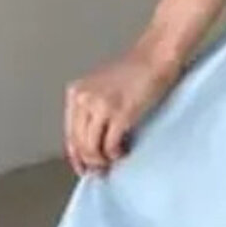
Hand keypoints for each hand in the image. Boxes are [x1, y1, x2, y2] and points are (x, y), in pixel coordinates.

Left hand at [63, 43, 178, 175]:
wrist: (155, 56)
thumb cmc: (136, 70)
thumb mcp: (102, 88)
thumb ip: (92, 110)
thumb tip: (91, 143)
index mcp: (77, 93)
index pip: (70, 134)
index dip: (76, 156)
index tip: (83, 168)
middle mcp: (84, 99)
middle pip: (79, 144)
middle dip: (90, 162)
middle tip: (101, 170)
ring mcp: (101, 106)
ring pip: (92, 148)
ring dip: (103, 160)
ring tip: (113, 159)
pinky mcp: (119, 114)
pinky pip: (110, 145)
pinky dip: (116, 153)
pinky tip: (123, 150)